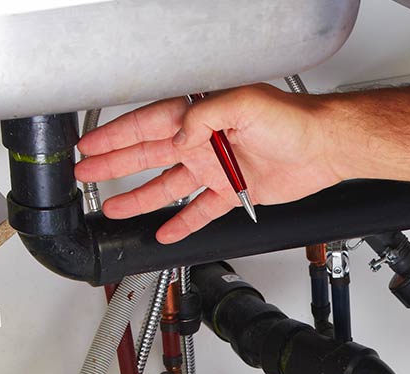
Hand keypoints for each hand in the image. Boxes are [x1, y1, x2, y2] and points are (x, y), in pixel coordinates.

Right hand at [75, 85, 347, 242]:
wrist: (323, 147)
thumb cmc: (292, 119)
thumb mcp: (243, 104)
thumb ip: (204, 116)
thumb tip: (179, 136)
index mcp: (199, 116)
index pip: (147, 126)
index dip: (116, 136)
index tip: (90, 145)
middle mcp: (203, 141)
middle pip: (148, 155)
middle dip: (114, 164)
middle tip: (86, 173)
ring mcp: (216, 168)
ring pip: (168, 186)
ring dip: (140, 197)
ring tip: (114, 207)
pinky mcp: (234, 192)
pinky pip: (201, 211)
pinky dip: (182, 222)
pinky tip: (165, 232)